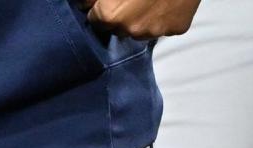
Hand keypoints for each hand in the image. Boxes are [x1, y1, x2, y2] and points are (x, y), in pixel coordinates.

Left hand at [84, 0, 199, 36]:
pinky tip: (167, 3)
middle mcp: (130, 30)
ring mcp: (155, 32)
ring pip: (141, 30)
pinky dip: (164, 18)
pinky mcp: (177, 29)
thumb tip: (83, 5)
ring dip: (142, 19)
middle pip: (117, 28)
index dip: (102, 8)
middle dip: (121, 16)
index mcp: (110, 17)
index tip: (111, 0)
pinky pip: (164, 27)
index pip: (95, 20)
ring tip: (150, 1)